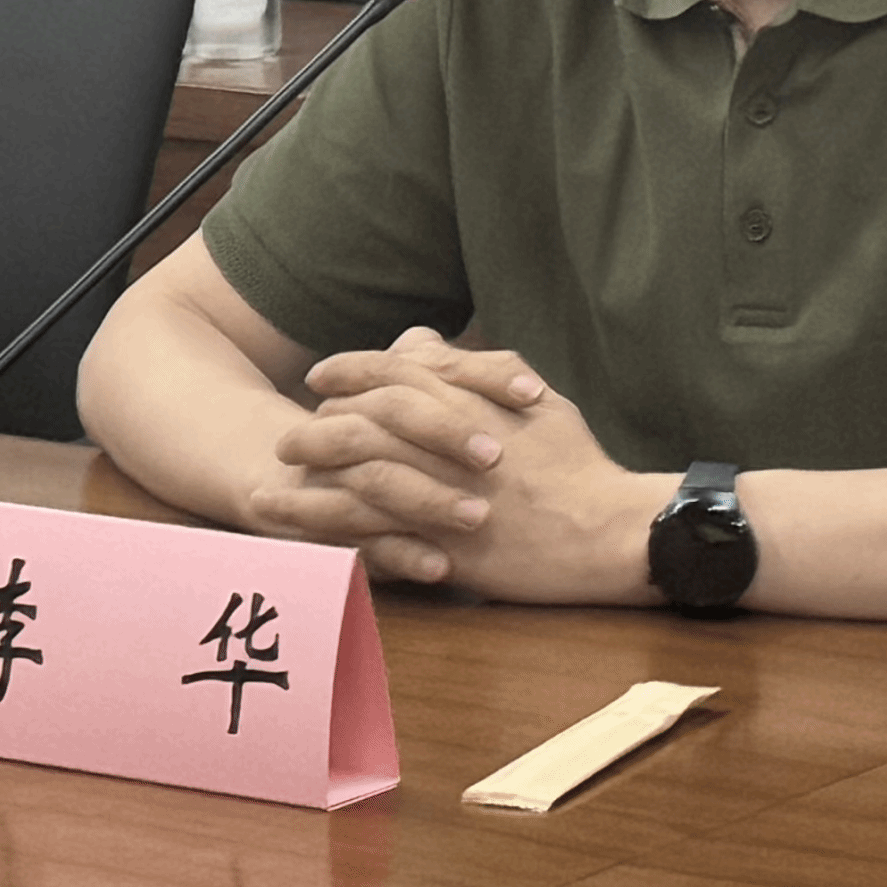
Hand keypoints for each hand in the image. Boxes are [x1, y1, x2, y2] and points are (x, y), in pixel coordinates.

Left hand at [254, 331, 670, 603]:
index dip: (351, 371)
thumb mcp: (533, 398)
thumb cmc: (577, 462)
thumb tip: (423, 340)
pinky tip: (312, 539)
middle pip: (366, 422)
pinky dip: (341, 533)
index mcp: (470, 402)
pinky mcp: (446, 545)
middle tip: (287, 439)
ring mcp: (446, 494)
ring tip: (276, 488)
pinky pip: (381, 536)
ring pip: (362, 478)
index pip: (396, 372)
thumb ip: (473, 367)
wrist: (610, 530)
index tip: (320, 376)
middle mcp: (450, 443)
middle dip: (319, 428)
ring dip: (315, 482)